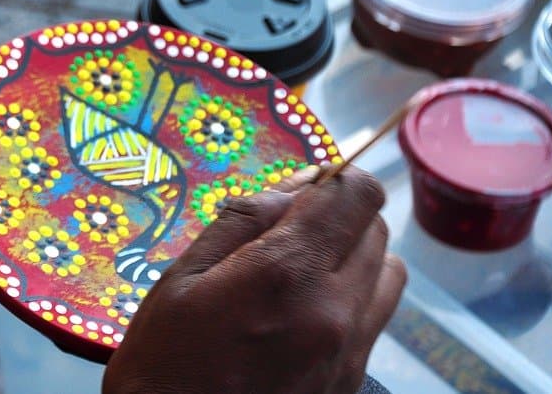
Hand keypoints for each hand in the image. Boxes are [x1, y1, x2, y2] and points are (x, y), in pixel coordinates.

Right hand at [103, 167, 405, 393]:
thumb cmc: (163, 363)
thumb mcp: (182, 276)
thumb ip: (244, 220)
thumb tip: (298, 184)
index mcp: (287, 274)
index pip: (356, 195)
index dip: (335, 178)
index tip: (303, 190)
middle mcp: (334, 310)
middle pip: (376, 229)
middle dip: (338, 217)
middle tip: (285, 234)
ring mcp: (350, 352)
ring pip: (388, 273)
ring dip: (355, 257)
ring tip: (302, 272)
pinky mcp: (353, 381)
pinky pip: (377, 318)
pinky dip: (353, 299)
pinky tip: (304, 314)